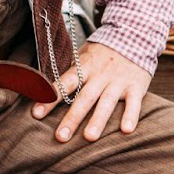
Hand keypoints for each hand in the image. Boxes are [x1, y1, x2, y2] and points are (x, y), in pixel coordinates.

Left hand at [31, 42, 151, 142]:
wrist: (135, 35)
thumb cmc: (103, 52)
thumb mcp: (84, 56)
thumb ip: (72, 74)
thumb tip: (45, 89)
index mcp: (85, 67)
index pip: (65, 84)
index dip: (51, 98)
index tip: (36, 114)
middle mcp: (100, 75)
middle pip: (84, 98)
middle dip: (72, 118)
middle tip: (61, 137)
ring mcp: (119, 81)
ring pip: (107, 102)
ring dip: (98, 121)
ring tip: (89, 138)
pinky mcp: (136, 86)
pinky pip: (134, 103)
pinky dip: (131, 116)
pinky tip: (126, 130)